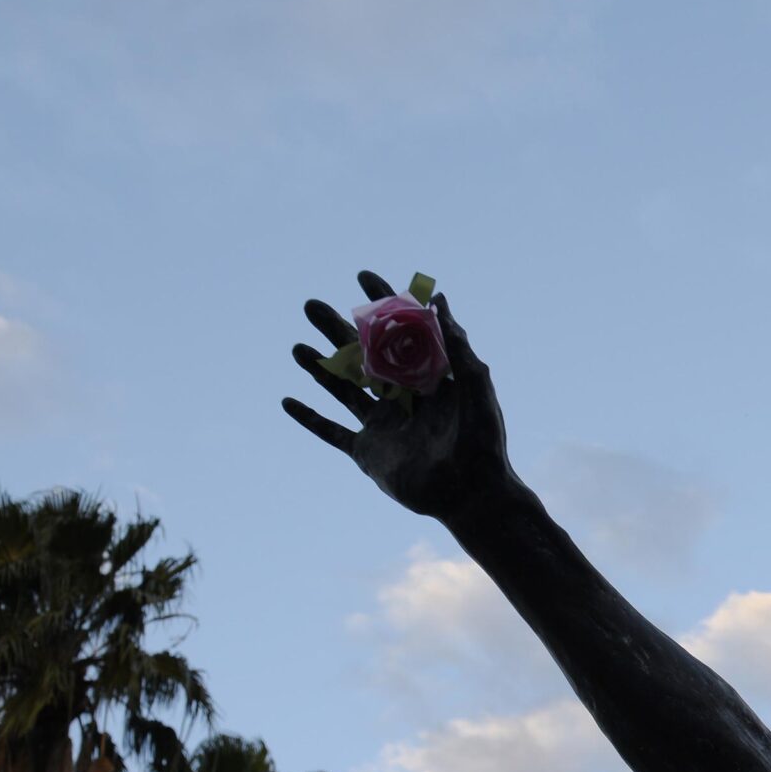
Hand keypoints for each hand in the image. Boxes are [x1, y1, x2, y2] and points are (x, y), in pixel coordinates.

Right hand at [283, 270, 513, 523]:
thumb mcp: (476, 385)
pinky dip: (309, 419)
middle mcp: (402, 398)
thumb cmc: (482, 441)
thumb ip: (455, 345)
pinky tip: (288, 401)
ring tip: (296, 346)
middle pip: (362, 356)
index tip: (362, 276)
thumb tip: (438, 299)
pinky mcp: (368, 454)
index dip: (381, 303)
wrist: (471, 495)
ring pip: (342, 389)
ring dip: (319, 368)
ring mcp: (383, 425)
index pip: (398, 332)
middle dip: (336, 329)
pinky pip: (332, 433)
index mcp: (427, 377)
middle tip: (310, 304)